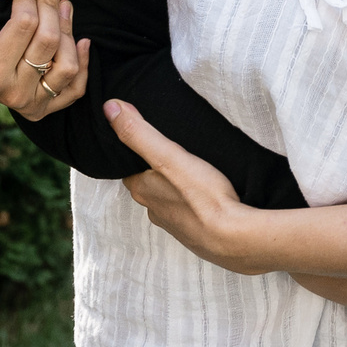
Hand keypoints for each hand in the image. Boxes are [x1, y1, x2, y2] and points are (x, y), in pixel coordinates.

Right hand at [0, 0, 90, 117]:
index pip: (25, 24)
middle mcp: (13, 92)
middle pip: (48, 41)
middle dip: (51, 4)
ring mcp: (31, 103)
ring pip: (67, 65)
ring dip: (68, 30)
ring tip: (62, 6)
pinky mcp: (44, 107)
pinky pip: (75, 88)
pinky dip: (83, 64)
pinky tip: (81, 40)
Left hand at [105, 100, 262, 272]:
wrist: (236, 238)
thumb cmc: (203, 196)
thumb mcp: (168, 156)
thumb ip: (139, 133)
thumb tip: (110, 107)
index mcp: (144, 191)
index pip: (129, 170)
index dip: (135, 155)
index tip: (147, 141)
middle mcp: (156, 211)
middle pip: (149, 186)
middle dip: (157, 172)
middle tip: (173, 153)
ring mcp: (178, 227)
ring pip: (170, 202)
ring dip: (177, 189)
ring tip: (193, 173)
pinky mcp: (199, 236)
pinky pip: (191, 216)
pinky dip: (195, 205)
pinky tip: (209, 197)